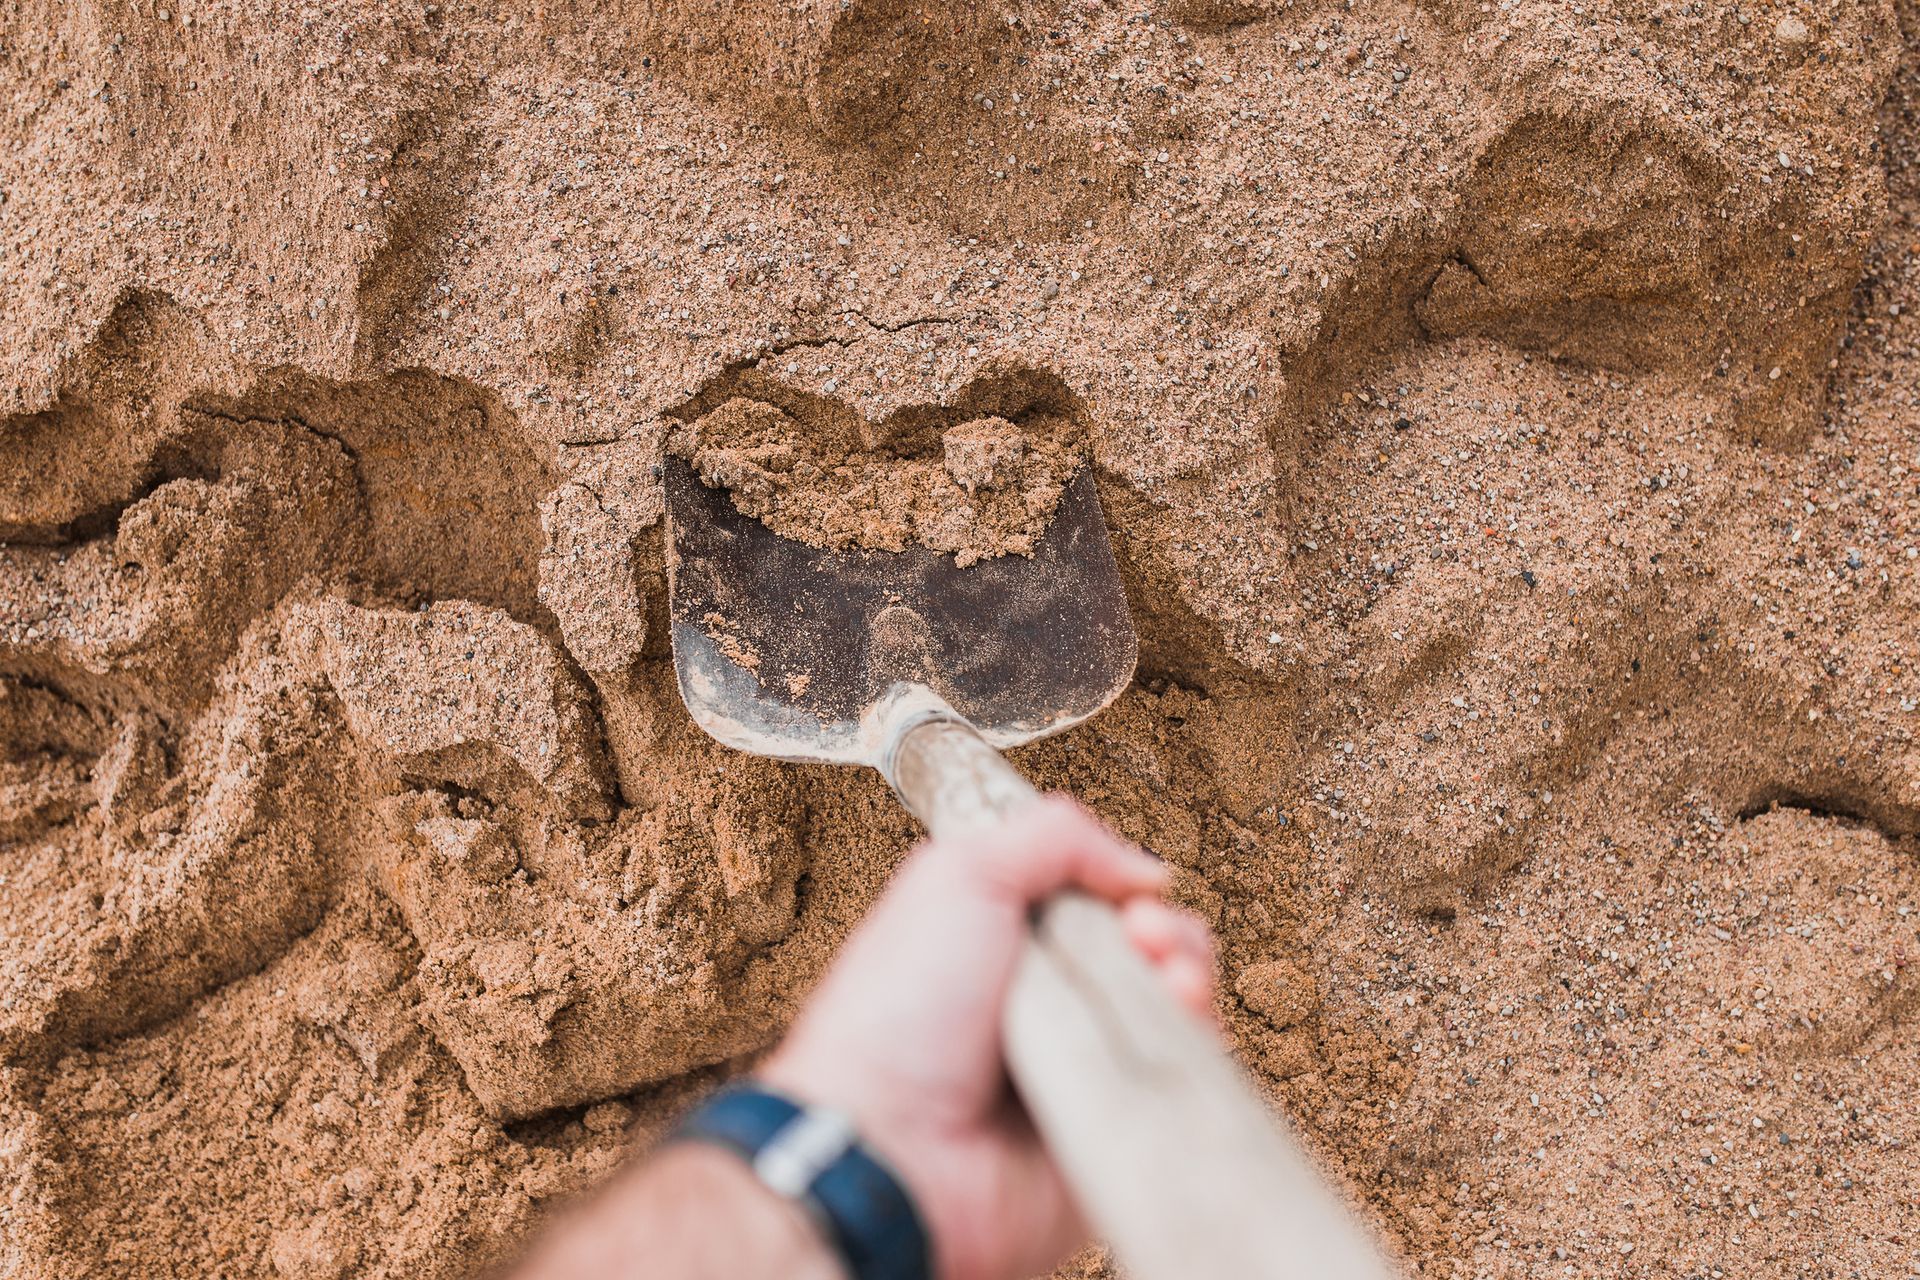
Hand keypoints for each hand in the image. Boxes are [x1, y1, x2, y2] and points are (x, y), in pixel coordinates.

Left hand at [760, 795, 1216, 1279]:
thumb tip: (1146, 871)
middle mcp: (1050, 1009)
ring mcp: (1085, 1074)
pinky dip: (1195, 1053)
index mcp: (1008, 947)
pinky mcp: (1115, 1134)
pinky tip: (1178, 1026)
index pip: (1102, 907)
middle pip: (1153, 959)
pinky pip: (1184, 1093)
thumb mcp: (960, 876)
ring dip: (1189, 983)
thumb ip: (1056, 839)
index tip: (1130, 901)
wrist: (891, 1148)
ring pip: (1178, 1019)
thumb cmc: (899, 1013)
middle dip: (1170, 937)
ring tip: (1171, 983)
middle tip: (1144, 940)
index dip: (1129, 895)